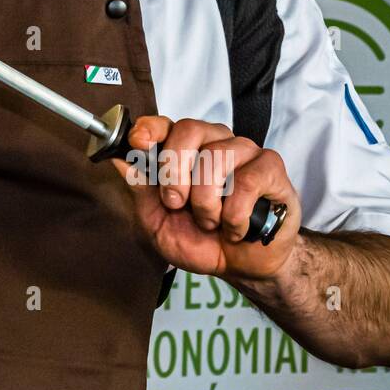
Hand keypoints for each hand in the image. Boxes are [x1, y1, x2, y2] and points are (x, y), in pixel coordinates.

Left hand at [106, 116, 301, 279]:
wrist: (240, 266)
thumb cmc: (200, 240)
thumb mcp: (157, 221)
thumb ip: (141, 189)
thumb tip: (119, 160)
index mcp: (184, 149)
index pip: (165, 123)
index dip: (150, 129)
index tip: (138, 143)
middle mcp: (214, 142)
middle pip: (189, 130)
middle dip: (175, 171)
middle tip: (175, 203)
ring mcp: (244, 152)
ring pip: (217, 157)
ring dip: (206, 202)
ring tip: (210, 222)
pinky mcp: (270, 168)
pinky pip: (247, 180)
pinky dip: (235, 213)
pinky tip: (235, 228)